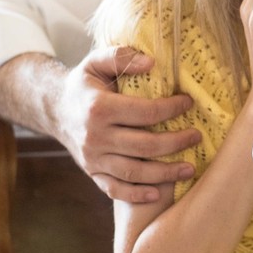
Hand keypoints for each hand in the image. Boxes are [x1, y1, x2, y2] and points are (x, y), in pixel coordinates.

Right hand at [56, 46, 200, 202]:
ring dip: (164, 173)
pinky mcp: (92, 173)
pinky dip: (136, 195)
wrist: (55, 110)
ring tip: (190, 169)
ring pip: (133, 172)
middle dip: (176, 143)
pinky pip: (114, 189)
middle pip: (144, 146)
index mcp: (99, 108)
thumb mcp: (96, 62)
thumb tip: (151, 62)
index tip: (189, 104)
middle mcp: (95, 136)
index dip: (171, 109)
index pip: (144, 112)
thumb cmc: (84, 84)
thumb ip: (121, 57)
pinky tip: (158, 194)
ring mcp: (93, 158)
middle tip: (197, 137)